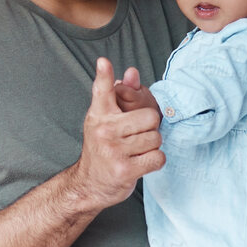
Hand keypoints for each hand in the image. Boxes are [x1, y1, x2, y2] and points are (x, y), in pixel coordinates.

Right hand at [70, 57, 163, 210]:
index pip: (102, 90)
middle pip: (150, 117)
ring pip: (156, 138)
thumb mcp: (105, 121)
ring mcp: (113, 150)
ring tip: (135, 151)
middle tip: (135, 137)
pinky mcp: (124, 170)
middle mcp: (104, 130)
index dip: (104, 76)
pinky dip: (154, 161)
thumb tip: (132, 72)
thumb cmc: (102, 148)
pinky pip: (157, 158)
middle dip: (150, 128)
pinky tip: (140, 163)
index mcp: (99, 115)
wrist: (89, 184)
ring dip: (151, 146)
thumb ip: (120, 96)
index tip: (103, 62)